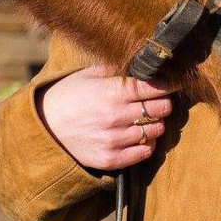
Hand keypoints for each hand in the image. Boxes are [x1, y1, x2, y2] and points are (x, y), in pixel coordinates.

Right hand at [36, 65, 174, 170]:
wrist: (44, 127)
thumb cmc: (69, 95)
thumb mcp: (90, 74)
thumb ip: (119, 69)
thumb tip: (147, 61)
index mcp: (111, 92)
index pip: (156, 87)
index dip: (170, 83)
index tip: (176, 81)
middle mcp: (115, 117)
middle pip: (161, 109)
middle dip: (164, 102)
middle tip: (159, 99)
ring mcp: (113, 140)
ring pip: (156, 130)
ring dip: (157, 122)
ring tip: (147, 117)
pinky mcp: (110, 159)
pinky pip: (144, 152)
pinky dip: (148, 143)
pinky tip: (140, 134)